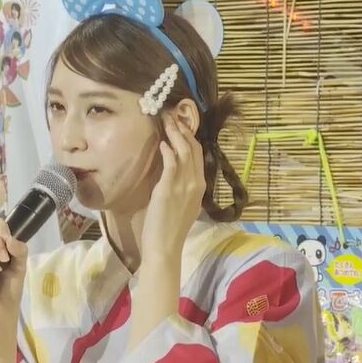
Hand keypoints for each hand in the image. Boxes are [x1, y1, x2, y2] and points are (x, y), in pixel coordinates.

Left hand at [141, 113, 206, 264]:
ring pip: (184, 152)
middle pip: (194, 149)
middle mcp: (196, 183)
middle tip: (172, 116)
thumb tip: (173, 168)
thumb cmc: (170, 227)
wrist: (165, 246)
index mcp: (200, 186)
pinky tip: (161, 143)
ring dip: (175, 134)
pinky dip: (167, 150)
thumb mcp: (183, 203)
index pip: (199, 155)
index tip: (181, 124)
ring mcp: (184, 185)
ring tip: (166, 121)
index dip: (190, 137)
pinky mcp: (169, 188)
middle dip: (183, 130)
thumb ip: (182, 186)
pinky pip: (171, 163)